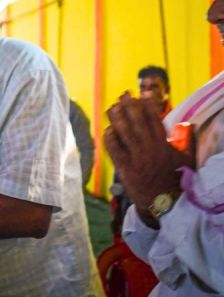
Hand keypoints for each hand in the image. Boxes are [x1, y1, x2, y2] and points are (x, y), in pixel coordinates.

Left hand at [105, 92, 193, 210]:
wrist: (166, 203)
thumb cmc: (176, 180)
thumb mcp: (185, 159)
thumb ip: (185, 141)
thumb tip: (187, 125)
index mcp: (163, 144)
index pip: (154, 118)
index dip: (147, 103)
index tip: (142, 94)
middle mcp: (149, 148)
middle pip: (136, 120)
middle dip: (129, 104)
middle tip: (124, 95)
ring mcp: (135, 157)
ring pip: (123, 130)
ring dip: (116, 116)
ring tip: (112, 107)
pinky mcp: (124, 167)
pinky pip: (113, 147)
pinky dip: (110, 136)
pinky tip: (108, 130)